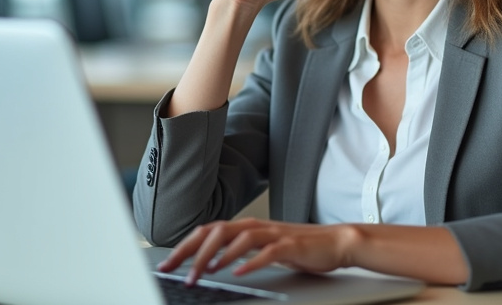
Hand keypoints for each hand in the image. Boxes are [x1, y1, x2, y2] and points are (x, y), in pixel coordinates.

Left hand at [157, 218, 358, 284]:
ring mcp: (273, 234)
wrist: (335, 242)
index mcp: (246, 227)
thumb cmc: (298, 247)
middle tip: (175, 270)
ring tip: (201, 273)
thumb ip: (238, 249)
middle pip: (216, 232)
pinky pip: (266, 252)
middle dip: (192, 251)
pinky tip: (238, 272)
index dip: (184, 246)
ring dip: (216, 257)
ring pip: (237, 239)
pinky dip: (250, 261)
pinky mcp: (290, 245)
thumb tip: (207, 261)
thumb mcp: (262, 247)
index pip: (208, 232)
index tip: (166, 264)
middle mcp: (256, 226)